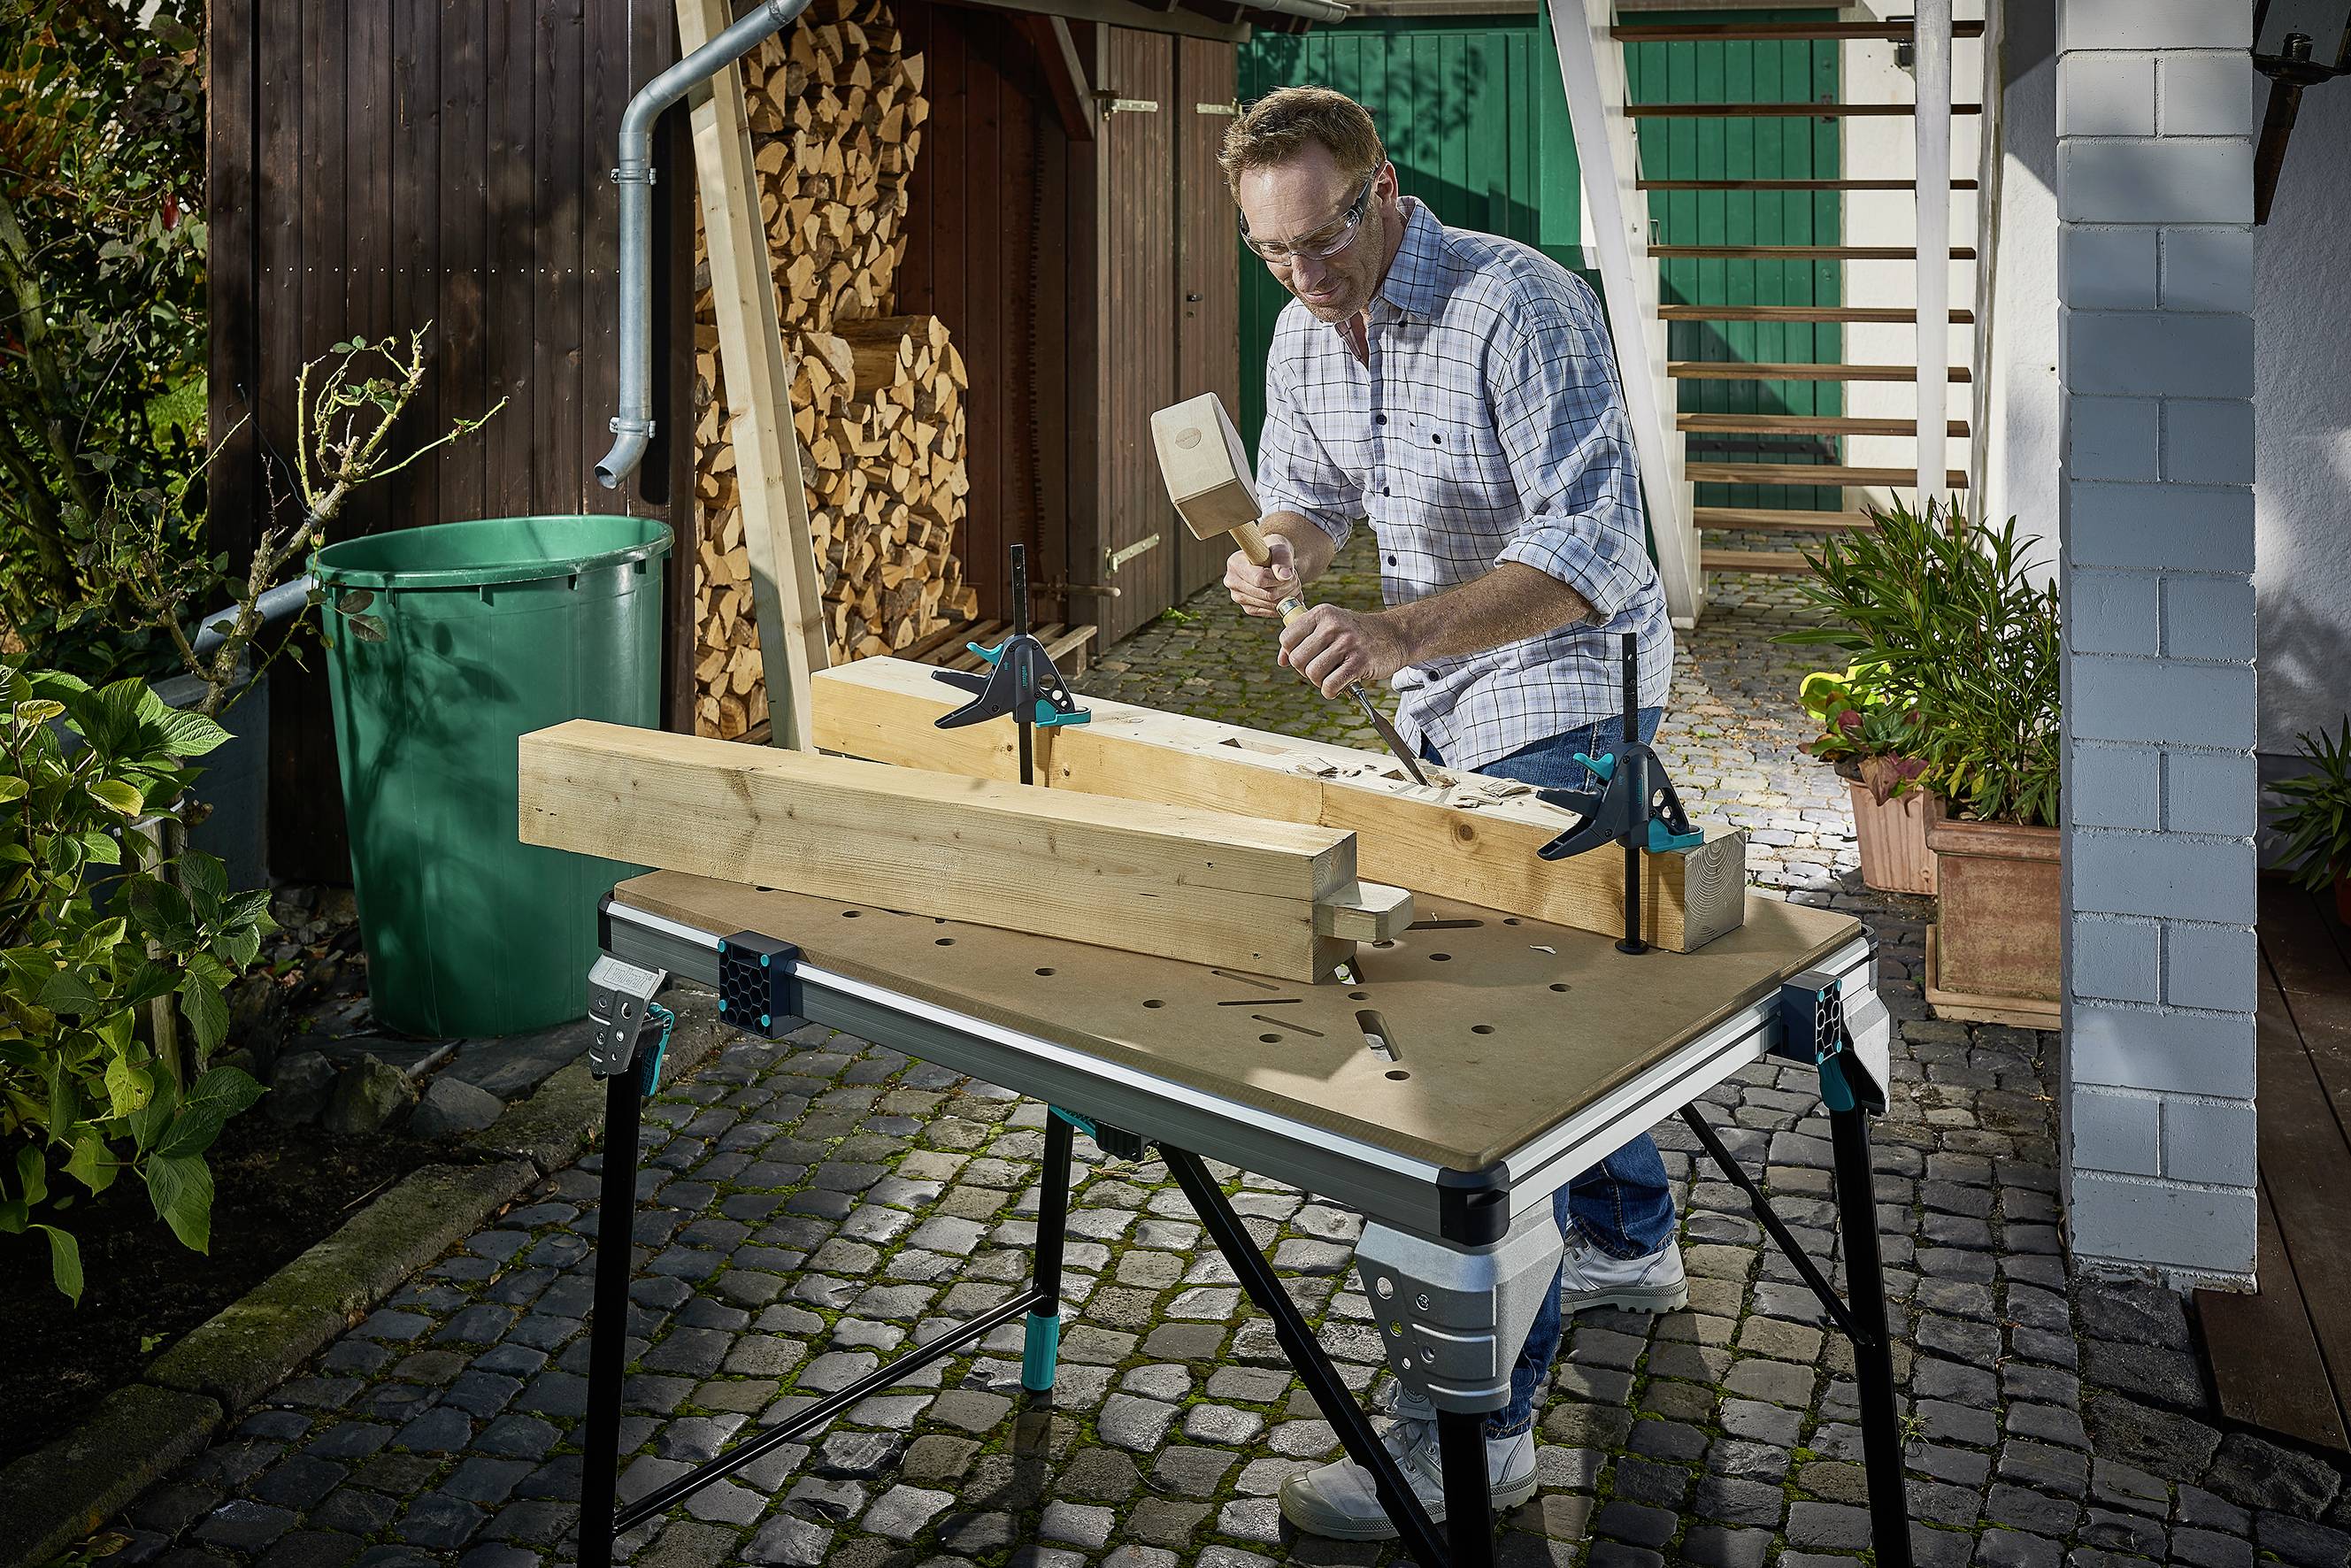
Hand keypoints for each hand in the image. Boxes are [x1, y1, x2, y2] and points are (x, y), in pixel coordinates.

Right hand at [1225, 534, 1298, 617]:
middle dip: (1286, 587)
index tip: (1288, 572)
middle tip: (1295, 578)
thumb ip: (1283, 560)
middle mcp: (1232, 582)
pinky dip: (1284, 605)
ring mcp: (1239, 598)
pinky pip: (1271, 612)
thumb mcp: (1280, 549)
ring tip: (1292, 585)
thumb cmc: (1274, 552)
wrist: (1273, 562)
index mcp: (1235, 563)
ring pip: (1271, 605)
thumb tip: (1285, 576)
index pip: (1259, 579)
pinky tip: (1288, 594)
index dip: (1279, 579)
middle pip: (1267, 594)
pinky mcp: (1249, 609)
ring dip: (1288, 596)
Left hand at [1278, 604, 1414, 697]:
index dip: (1292, 653)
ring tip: (1331, 675)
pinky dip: (1330, 691)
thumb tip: (1281, 661)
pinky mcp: (1360, 662)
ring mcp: (1347, 643)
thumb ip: (1303, 638)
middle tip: (1320, 669)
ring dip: (1319, 681)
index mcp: (1322, 613)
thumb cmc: (1356, 633)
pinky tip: (1339, 685)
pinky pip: (1330, 685)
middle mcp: (1333, 625)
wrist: (1394, 634)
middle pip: (1297, 659)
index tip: (1306, 656)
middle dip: (1305, 670)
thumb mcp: (1329, 625)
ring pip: (1312, 674)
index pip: (1287, 639)